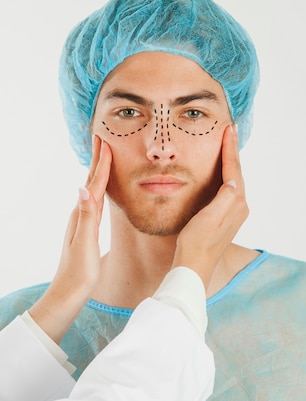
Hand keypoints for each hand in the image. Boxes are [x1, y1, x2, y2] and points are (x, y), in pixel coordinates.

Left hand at [29, 135, 111, 343]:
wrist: (69, 294)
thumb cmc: (79, 272)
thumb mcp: (85, 244)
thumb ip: (87, 216)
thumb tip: (83, 188)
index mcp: (81, 215)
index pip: (93, 184)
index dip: (101, 164)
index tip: (106, 143)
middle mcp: (80, 215)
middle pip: (90, 182)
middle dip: (97, 161)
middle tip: (102, 140)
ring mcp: (82, 223)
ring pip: (92, 190)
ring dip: (98, 173)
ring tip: (105, 159)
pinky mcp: (87, 231)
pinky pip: (95, 203)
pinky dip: (100, 190)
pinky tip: (101, 191)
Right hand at [171, 124, 247, 288]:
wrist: (193, 267)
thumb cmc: (197, 243)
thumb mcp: (210, 218)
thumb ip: (225, 198)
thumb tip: (234, 180)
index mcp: (236, 204)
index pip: (234, 170)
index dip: (231, 148)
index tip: (229, 129)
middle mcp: (238, 208)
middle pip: (236, 173)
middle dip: (232, 152)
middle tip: (230, 131)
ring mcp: (232, 214)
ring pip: (233, 181)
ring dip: (229, 163)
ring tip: (226, 146)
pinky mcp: (223, 219)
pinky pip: (227, 191)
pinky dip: (224, 176)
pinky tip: (219, 174)